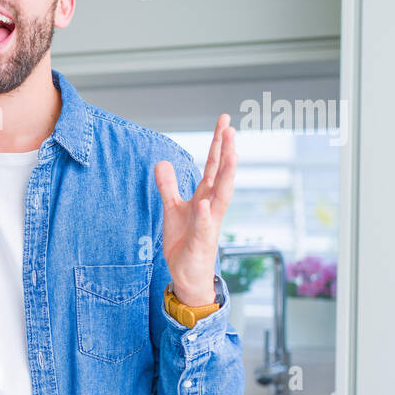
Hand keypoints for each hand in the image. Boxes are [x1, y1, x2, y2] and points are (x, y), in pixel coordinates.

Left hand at [154, 114, 237, 306]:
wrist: (187, 274)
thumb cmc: (185, 241)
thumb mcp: (172, 209)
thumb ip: (169, 186)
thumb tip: (162, 162)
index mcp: (205, 196)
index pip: (213, 166)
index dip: (218, 144)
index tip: (225, 121)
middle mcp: (212, 206)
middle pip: (221, 175)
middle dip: (226, 152)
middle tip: (230, 128)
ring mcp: (210, 223)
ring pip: (222, 196)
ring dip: (226, 176)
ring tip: (231, 155)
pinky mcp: (202, 242)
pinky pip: (205, 226)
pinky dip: (204, 215)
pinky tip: (203, 203)